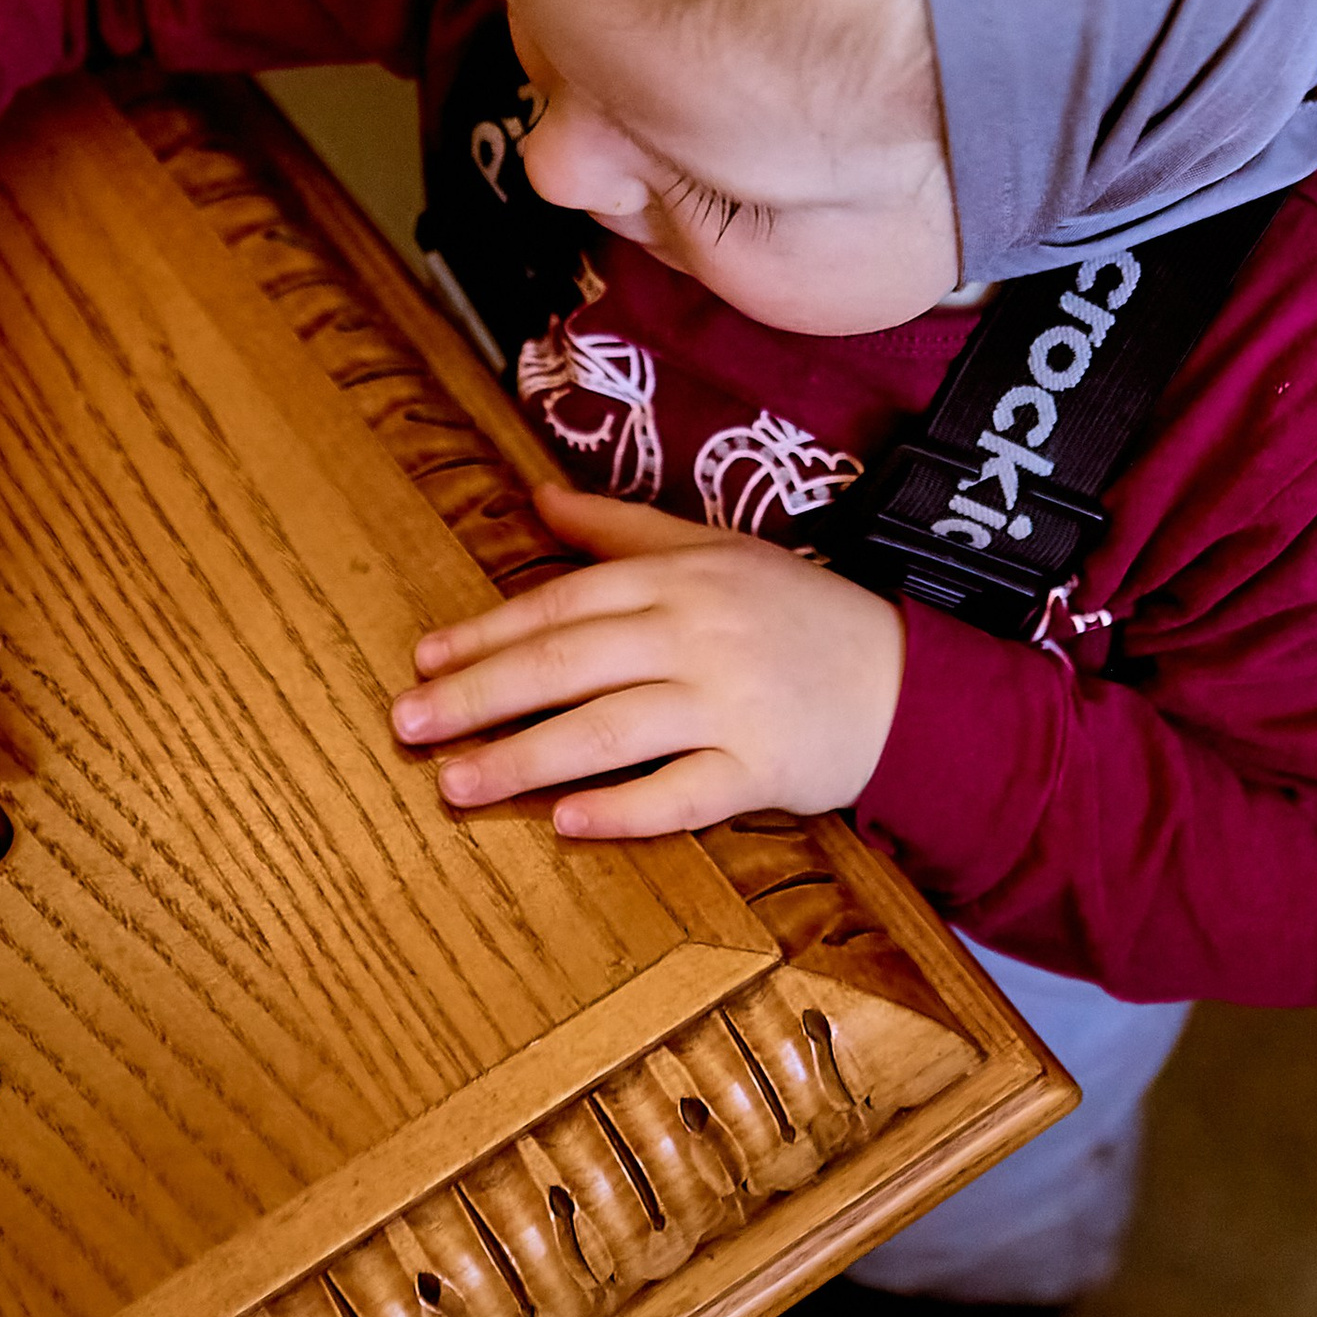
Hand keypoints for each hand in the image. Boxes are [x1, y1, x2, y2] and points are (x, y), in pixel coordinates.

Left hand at [391, 483, 904, 841]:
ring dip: (526, 759)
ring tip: (458, 784)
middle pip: (570, 663)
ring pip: (611, 729)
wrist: (906, 678)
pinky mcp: (762, 765)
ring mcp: (730, 700)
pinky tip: (566, 822)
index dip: (488, 633)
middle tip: (410, 727)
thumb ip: (619, 529)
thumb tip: (535, 494)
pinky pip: (684, 791)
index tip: (425, 663)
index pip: (562, 603)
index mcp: (679, 577)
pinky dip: (625, 807)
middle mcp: (697, 632)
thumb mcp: (713, 550)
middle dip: (482, 696)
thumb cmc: (794, 612)